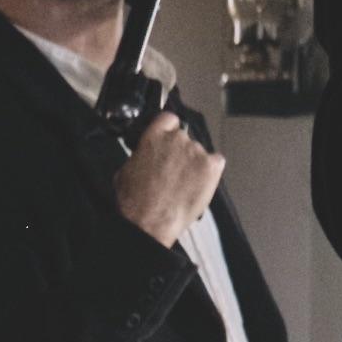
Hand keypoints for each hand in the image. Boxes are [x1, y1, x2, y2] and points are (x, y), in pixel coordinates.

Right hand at [114, 111, 224, 244]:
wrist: (149, 222)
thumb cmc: (134, 201)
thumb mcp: (126, 170)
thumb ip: (142, 154)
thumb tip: (147, 155)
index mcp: (154, 136)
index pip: (169, 119)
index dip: (169, 129)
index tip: (168, 139)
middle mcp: (178, 139)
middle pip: (184, 138)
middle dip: (180, 152)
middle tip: (173, 171)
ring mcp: (197, 151)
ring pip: (199, 152)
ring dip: (194, 164)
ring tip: (183, 184)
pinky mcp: (212, 166)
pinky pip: (216, 162)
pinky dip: (211, 172)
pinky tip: (199, 184)